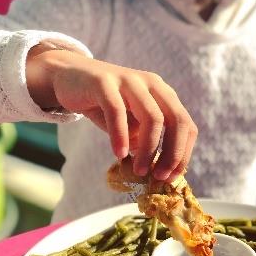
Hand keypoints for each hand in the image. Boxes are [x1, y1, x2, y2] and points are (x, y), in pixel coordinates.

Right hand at [26, 48, 197, 180]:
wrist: (69, 77)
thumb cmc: (105, 106)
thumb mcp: (130, 126)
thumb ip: (145, 142)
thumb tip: (158, 173)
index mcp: (164, 94)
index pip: (186, 125)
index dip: (183, 153)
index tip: (171, 177)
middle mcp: (152, 84)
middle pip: (176, 120)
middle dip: (173, 153)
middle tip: (159, 177)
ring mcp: (130, 80)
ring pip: (152, 117)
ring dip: (149, 149)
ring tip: (138, 171)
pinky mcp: (104, 82)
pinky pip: (117, 111)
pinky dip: (120, 136)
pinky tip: (119, 154)